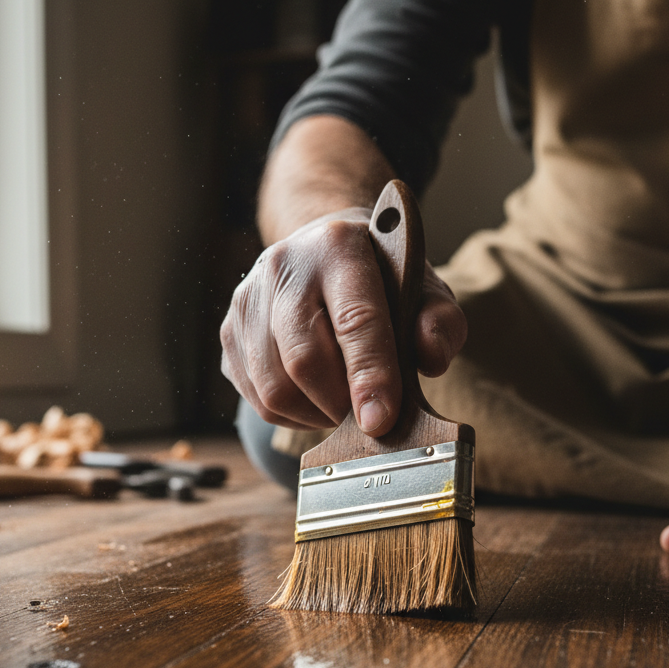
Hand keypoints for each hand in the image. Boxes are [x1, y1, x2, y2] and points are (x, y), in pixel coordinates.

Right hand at [220, 209, 466, 434]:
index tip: (380, 420)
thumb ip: (439, 322)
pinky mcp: (229, 333)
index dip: (369, 375)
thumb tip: (432, 359)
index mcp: (338, 247)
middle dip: (339, 404)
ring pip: (273, 388)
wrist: (322, 253)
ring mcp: (247, 300)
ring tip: (343, 405)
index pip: (354, 319)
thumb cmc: (380, 279)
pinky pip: (255, 399)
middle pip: (303, 360)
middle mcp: (282, 267)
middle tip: (367, 417)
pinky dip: (292, 415)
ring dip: (315, 415)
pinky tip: (315, 399)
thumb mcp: (422, 289)